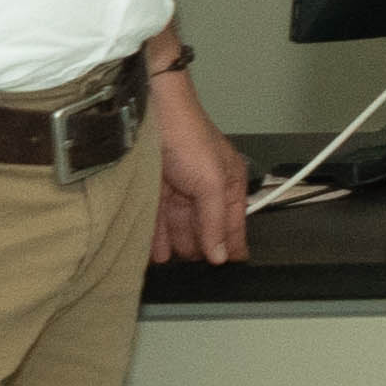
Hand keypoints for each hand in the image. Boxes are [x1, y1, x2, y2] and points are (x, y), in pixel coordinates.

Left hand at [147, 59, 249, 266]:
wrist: (151, 116)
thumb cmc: (189, 137)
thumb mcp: (212, 184)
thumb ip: (216, 222)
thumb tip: (221, 254)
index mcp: (229, 184)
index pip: (234, 223)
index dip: (232, 245)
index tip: (228, 267)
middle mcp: (205, 188)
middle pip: (205, 227)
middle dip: (200, 248)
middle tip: (195, 269)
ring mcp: (178, 189)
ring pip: (179, 225)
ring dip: (175, 245)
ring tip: (173, 265)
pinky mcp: (153, 190)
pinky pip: (156, 219)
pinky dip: (155, 237)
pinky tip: (154, 252)